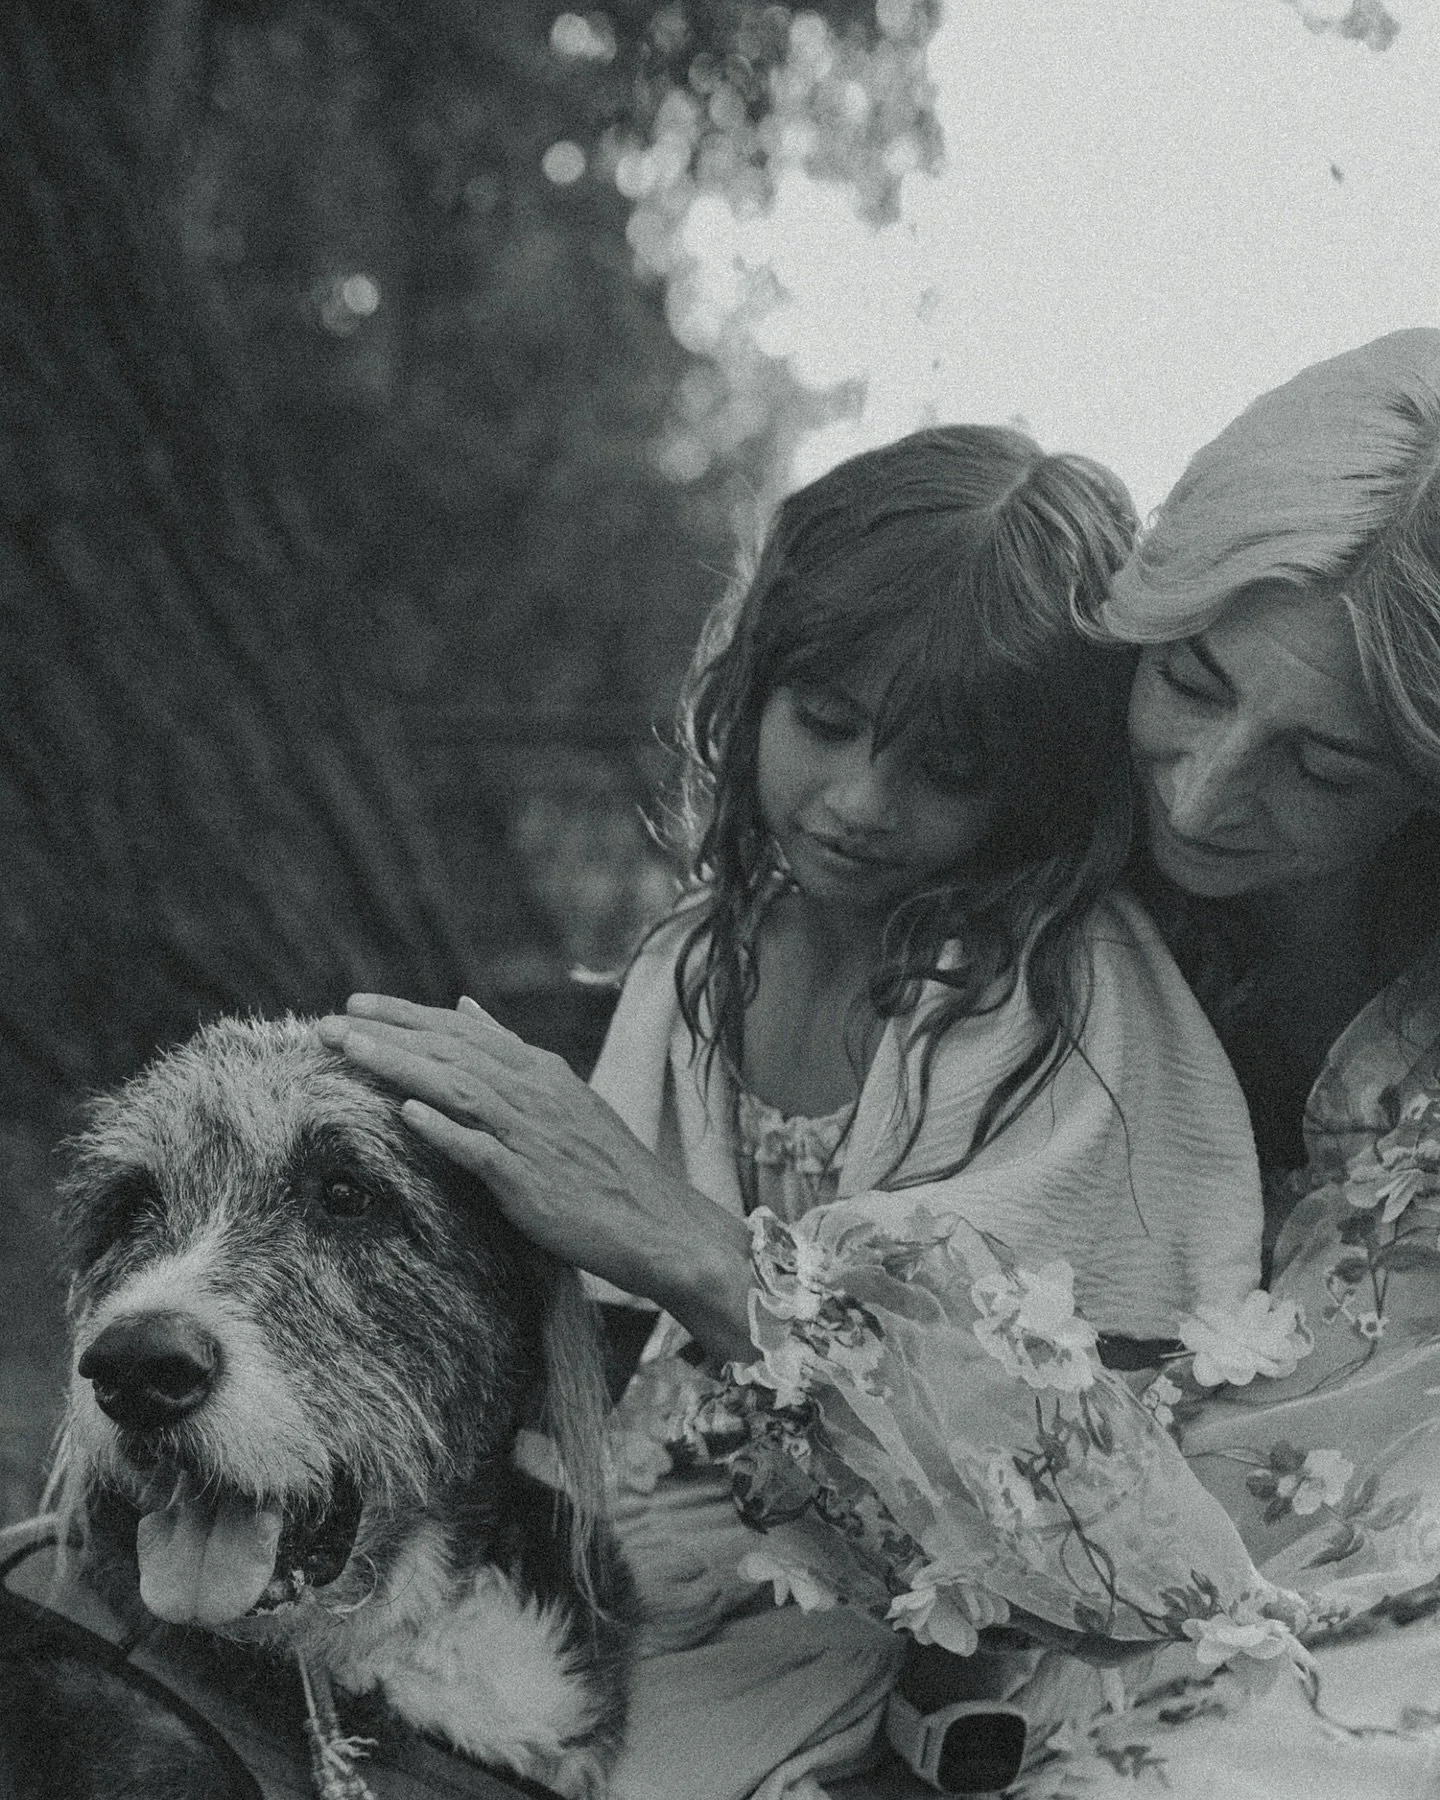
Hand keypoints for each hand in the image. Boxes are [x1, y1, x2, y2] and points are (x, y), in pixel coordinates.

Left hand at [315, 995, 752, 1361]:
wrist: (657, 1223)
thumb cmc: (605, 1166)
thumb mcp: (561, 1095)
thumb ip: (510, 1053)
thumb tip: (464, 1007)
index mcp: (540, 1070)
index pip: (462, 1030)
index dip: (407, 1014)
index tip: (357, 1004)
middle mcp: (534, 1092)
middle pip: (451, 1050)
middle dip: (387, 1033)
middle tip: (330, 1022)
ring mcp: (533, 1134)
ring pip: (458, 1088)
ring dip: (400, 1066)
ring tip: (350, 1051)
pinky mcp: (532, 1180)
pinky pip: (482, 1149)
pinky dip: (446, 1128)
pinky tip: (408, 1113)